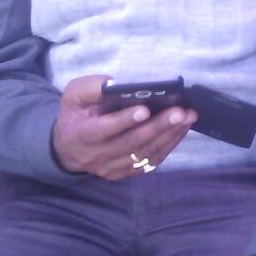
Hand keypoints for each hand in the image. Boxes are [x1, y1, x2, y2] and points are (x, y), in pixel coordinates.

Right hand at [50, 74, 196, 179]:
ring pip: (144, 153)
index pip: (103, 130)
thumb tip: (115, 83)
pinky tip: (182, 129)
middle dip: (158, 126)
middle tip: (180, 112)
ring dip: (169, 135)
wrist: (68, 148)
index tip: (145, 110)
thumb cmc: (75, 115)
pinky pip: (151, 161)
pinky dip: (169, 145)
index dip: (124, 121)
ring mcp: (112, 168)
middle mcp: (97, 156)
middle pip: (131, 143)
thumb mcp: (72, 95)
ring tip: (188, 117)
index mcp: (81, 135)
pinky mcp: (126, 172)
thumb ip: (90, 88)